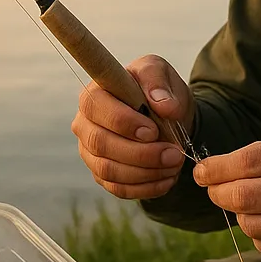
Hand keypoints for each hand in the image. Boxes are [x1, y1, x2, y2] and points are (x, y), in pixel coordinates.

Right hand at [72, 54, 194, 199]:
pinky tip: (167, 178)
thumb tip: (164, 106)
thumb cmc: (157, 90)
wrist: (168, 117)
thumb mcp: (160, 72)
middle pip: (101, 144)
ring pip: (109, 170)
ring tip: (175, 164)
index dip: (123, 122)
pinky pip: (118, 188)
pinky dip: (146, 187)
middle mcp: (85, 125)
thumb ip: (158, 81)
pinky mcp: (102, 174)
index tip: (153, 130)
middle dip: (141, 153)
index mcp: (94, 94)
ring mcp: (91, 152)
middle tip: (174, 154)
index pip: (96, 108)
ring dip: (146, 172)